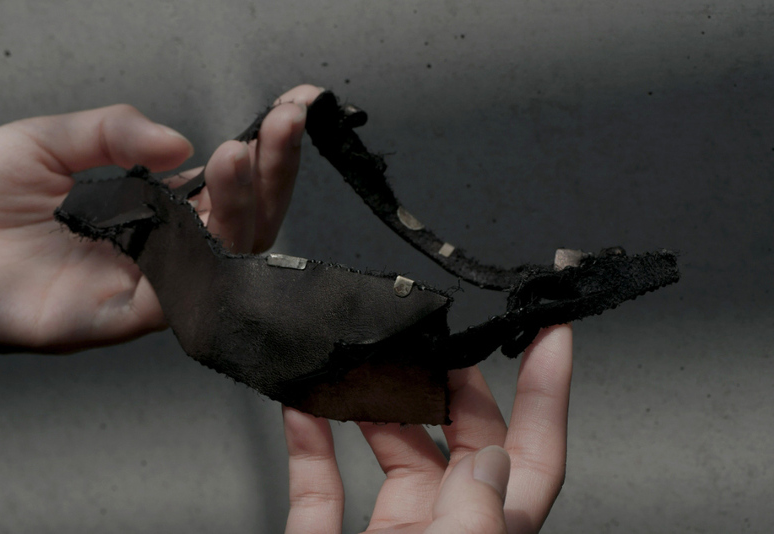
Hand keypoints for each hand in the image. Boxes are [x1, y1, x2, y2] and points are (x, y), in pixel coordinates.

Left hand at [0, 84, 322, 351]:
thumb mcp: (48, 141)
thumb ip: (115, 133)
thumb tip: (182, 143)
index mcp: (147, 211)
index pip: (226, 183)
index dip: (265, 149)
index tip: (292, 110)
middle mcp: (156, 250)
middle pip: (242, 223)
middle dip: (273, 172)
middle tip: (284, 127)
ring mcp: (143, 285)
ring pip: (225, 260)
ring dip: (245, 206)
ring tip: (241, 156)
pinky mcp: (120, 318)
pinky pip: (184, 296)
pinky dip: (207, 255)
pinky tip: (211, 208)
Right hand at [283, 324, 572, 533]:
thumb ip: (476, 510)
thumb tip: (488, 457)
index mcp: (488, 532)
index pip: (535, 451)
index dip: (547, 389)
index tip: (550, 330)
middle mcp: (446, 526)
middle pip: (460, 434)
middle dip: (446, 378)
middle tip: (431, 335)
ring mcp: (392, 532)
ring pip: (392, 449)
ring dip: (373, 404)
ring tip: (362, 365)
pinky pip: (320, 485)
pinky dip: (309, 444)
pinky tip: (301, 410)